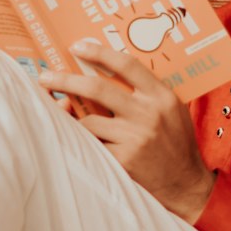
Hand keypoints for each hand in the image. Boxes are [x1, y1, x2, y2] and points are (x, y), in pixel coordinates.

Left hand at [38, 41, 215, 221]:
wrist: (185, 184)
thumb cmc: (175, 143)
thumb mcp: (170, 110)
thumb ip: (144, 93)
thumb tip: (102, 75)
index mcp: (161, 96)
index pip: (126, 64)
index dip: (99, 52)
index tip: (77, 47)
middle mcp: (147, 114)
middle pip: (97, 88)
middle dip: (65, 80)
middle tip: (45, 77)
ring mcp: (134, 138)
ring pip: (87, 121)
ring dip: (70, 118)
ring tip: (63, 116)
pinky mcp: (123, 160)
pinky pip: (91, 145)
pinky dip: (82, 141)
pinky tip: (77, 140)